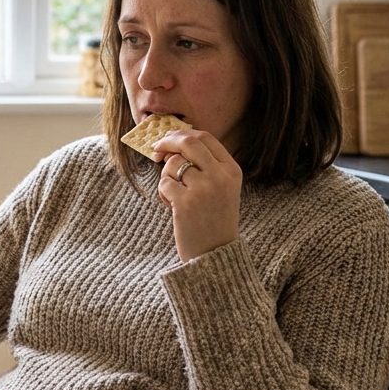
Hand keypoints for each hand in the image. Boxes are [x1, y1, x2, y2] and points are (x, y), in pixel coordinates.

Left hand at [153, 129, 241, 261]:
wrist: (215, 255)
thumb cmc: (213, 220)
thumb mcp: (222, 189)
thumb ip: (206, 166)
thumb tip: (175, 142)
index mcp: (232, 170)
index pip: (206, 137)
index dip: (183, 134)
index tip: (169, 139)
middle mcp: (220, 177)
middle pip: (188, 142)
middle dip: (168, 142)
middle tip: (156, 150)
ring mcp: (204, 189)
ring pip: (173, 164)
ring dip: (166, 176)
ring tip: (174, 195)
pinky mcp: (186, 203)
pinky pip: (164, 183)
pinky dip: (163, 193)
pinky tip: (172, 206)